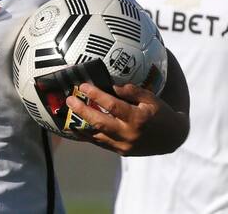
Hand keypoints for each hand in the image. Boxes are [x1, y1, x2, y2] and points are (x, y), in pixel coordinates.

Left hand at [66, 82, 188, 155]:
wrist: (172, 138)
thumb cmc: (160, 114)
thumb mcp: (150, 98)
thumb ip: (131, 91)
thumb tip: (110, 85)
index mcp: (137, 118)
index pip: (112, 105)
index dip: (96, 94)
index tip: (83, 86)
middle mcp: (129, 134)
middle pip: (100, 122)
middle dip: (82, 110)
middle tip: (69, 99)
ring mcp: (124, 145)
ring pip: (96, 136)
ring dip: (79, 125)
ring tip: (65, 114)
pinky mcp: (121, 152)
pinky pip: (100, 143)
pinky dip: (87, 136)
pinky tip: (75, 128)